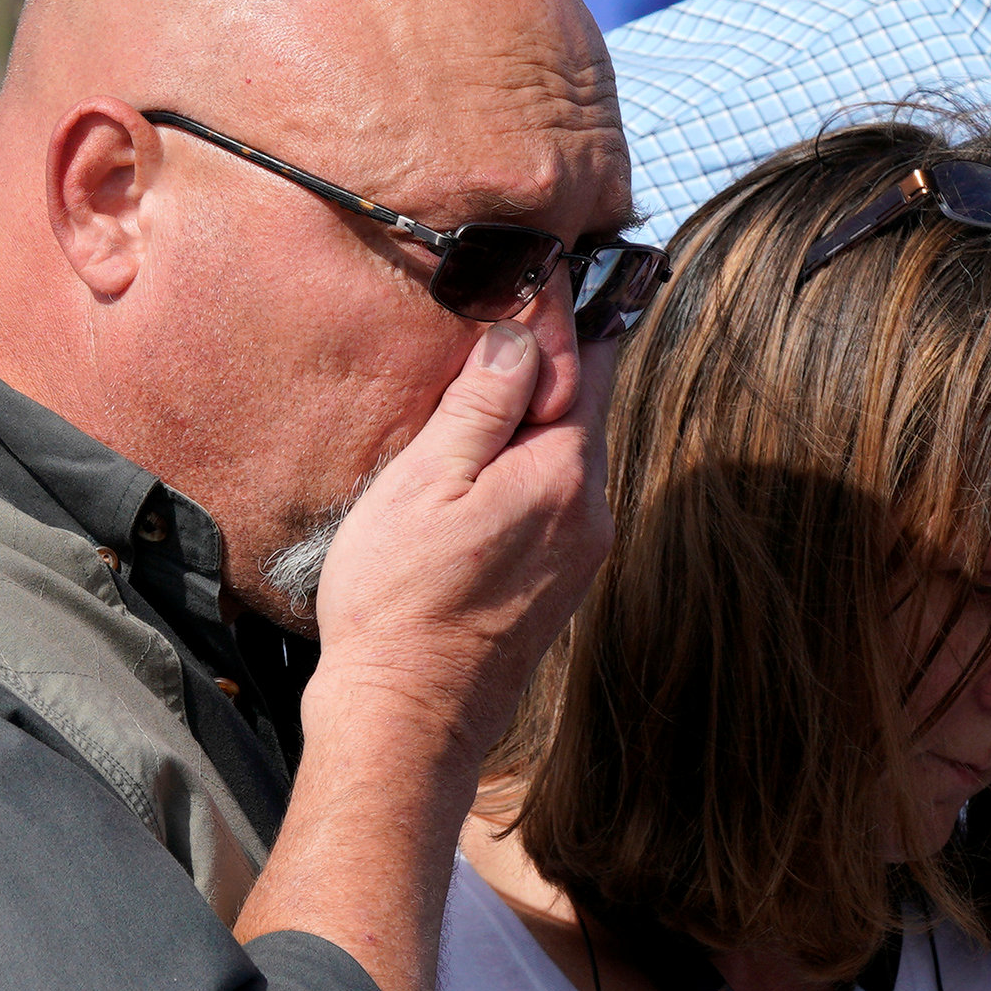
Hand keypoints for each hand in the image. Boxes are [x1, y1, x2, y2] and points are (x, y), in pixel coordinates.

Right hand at [308, 320, 612, 771]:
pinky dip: (527, 467)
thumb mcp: (427, 481)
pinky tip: (483, 467)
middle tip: (512, 311)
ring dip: (533, 418)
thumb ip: (481, 403)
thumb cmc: (400, 601)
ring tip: (485, 384)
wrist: (408, 719)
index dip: (559, 315)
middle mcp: (590, 511)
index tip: (541, 271)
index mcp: (564, 473)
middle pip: (584, 408)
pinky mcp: (559, 584)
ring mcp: (580, 552)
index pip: (585, 363)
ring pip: (569, 454)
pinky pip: (555, 498)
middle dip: (550, 362)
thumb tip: (524, 336)